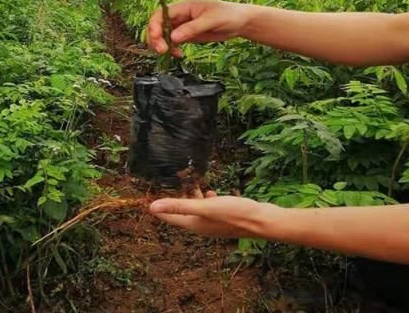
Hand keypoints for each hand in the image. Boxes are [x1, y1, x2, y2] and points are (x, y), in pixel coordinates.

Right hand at [147, 0, 251, 55]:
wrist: (239, 22)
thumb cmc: (227, 15)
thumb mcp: (210, 21)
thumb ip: (191, 28)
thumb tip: (173, 37)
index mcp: (183, 6)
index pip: (160, 14)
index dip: (154, 26)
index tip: (156, 39)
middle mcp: (179, 15)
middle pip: (158, 25)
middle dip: (155, 38)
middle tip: (162, 51)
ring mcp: (182, 25)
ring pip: (163, 35)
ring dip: (161, 45)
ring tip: (170, 54)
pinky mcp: (186, 35)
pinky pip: (172, 42)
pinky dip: (171, 49)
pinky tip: (179, 54)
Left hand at [149, 189, 277, 238]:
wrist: (261, 221)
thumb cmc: (233, 213)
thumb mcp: (204, 207)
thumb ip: (179, 206)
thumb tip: (152, 208)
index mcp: (194, 225)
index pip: (168, 217)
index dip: (158, 208)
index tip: (147, 197)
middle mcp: (201, 226)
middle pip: (181, 213)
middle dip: (174, 199)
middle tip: (170, 182)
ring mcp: (213, 222)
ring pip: (195, 209)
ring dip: (190, 197)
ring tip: (188, 183)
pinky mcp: (223, 217)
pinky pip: (207, 208)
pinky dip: (204, 199)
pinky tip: (209, 191)